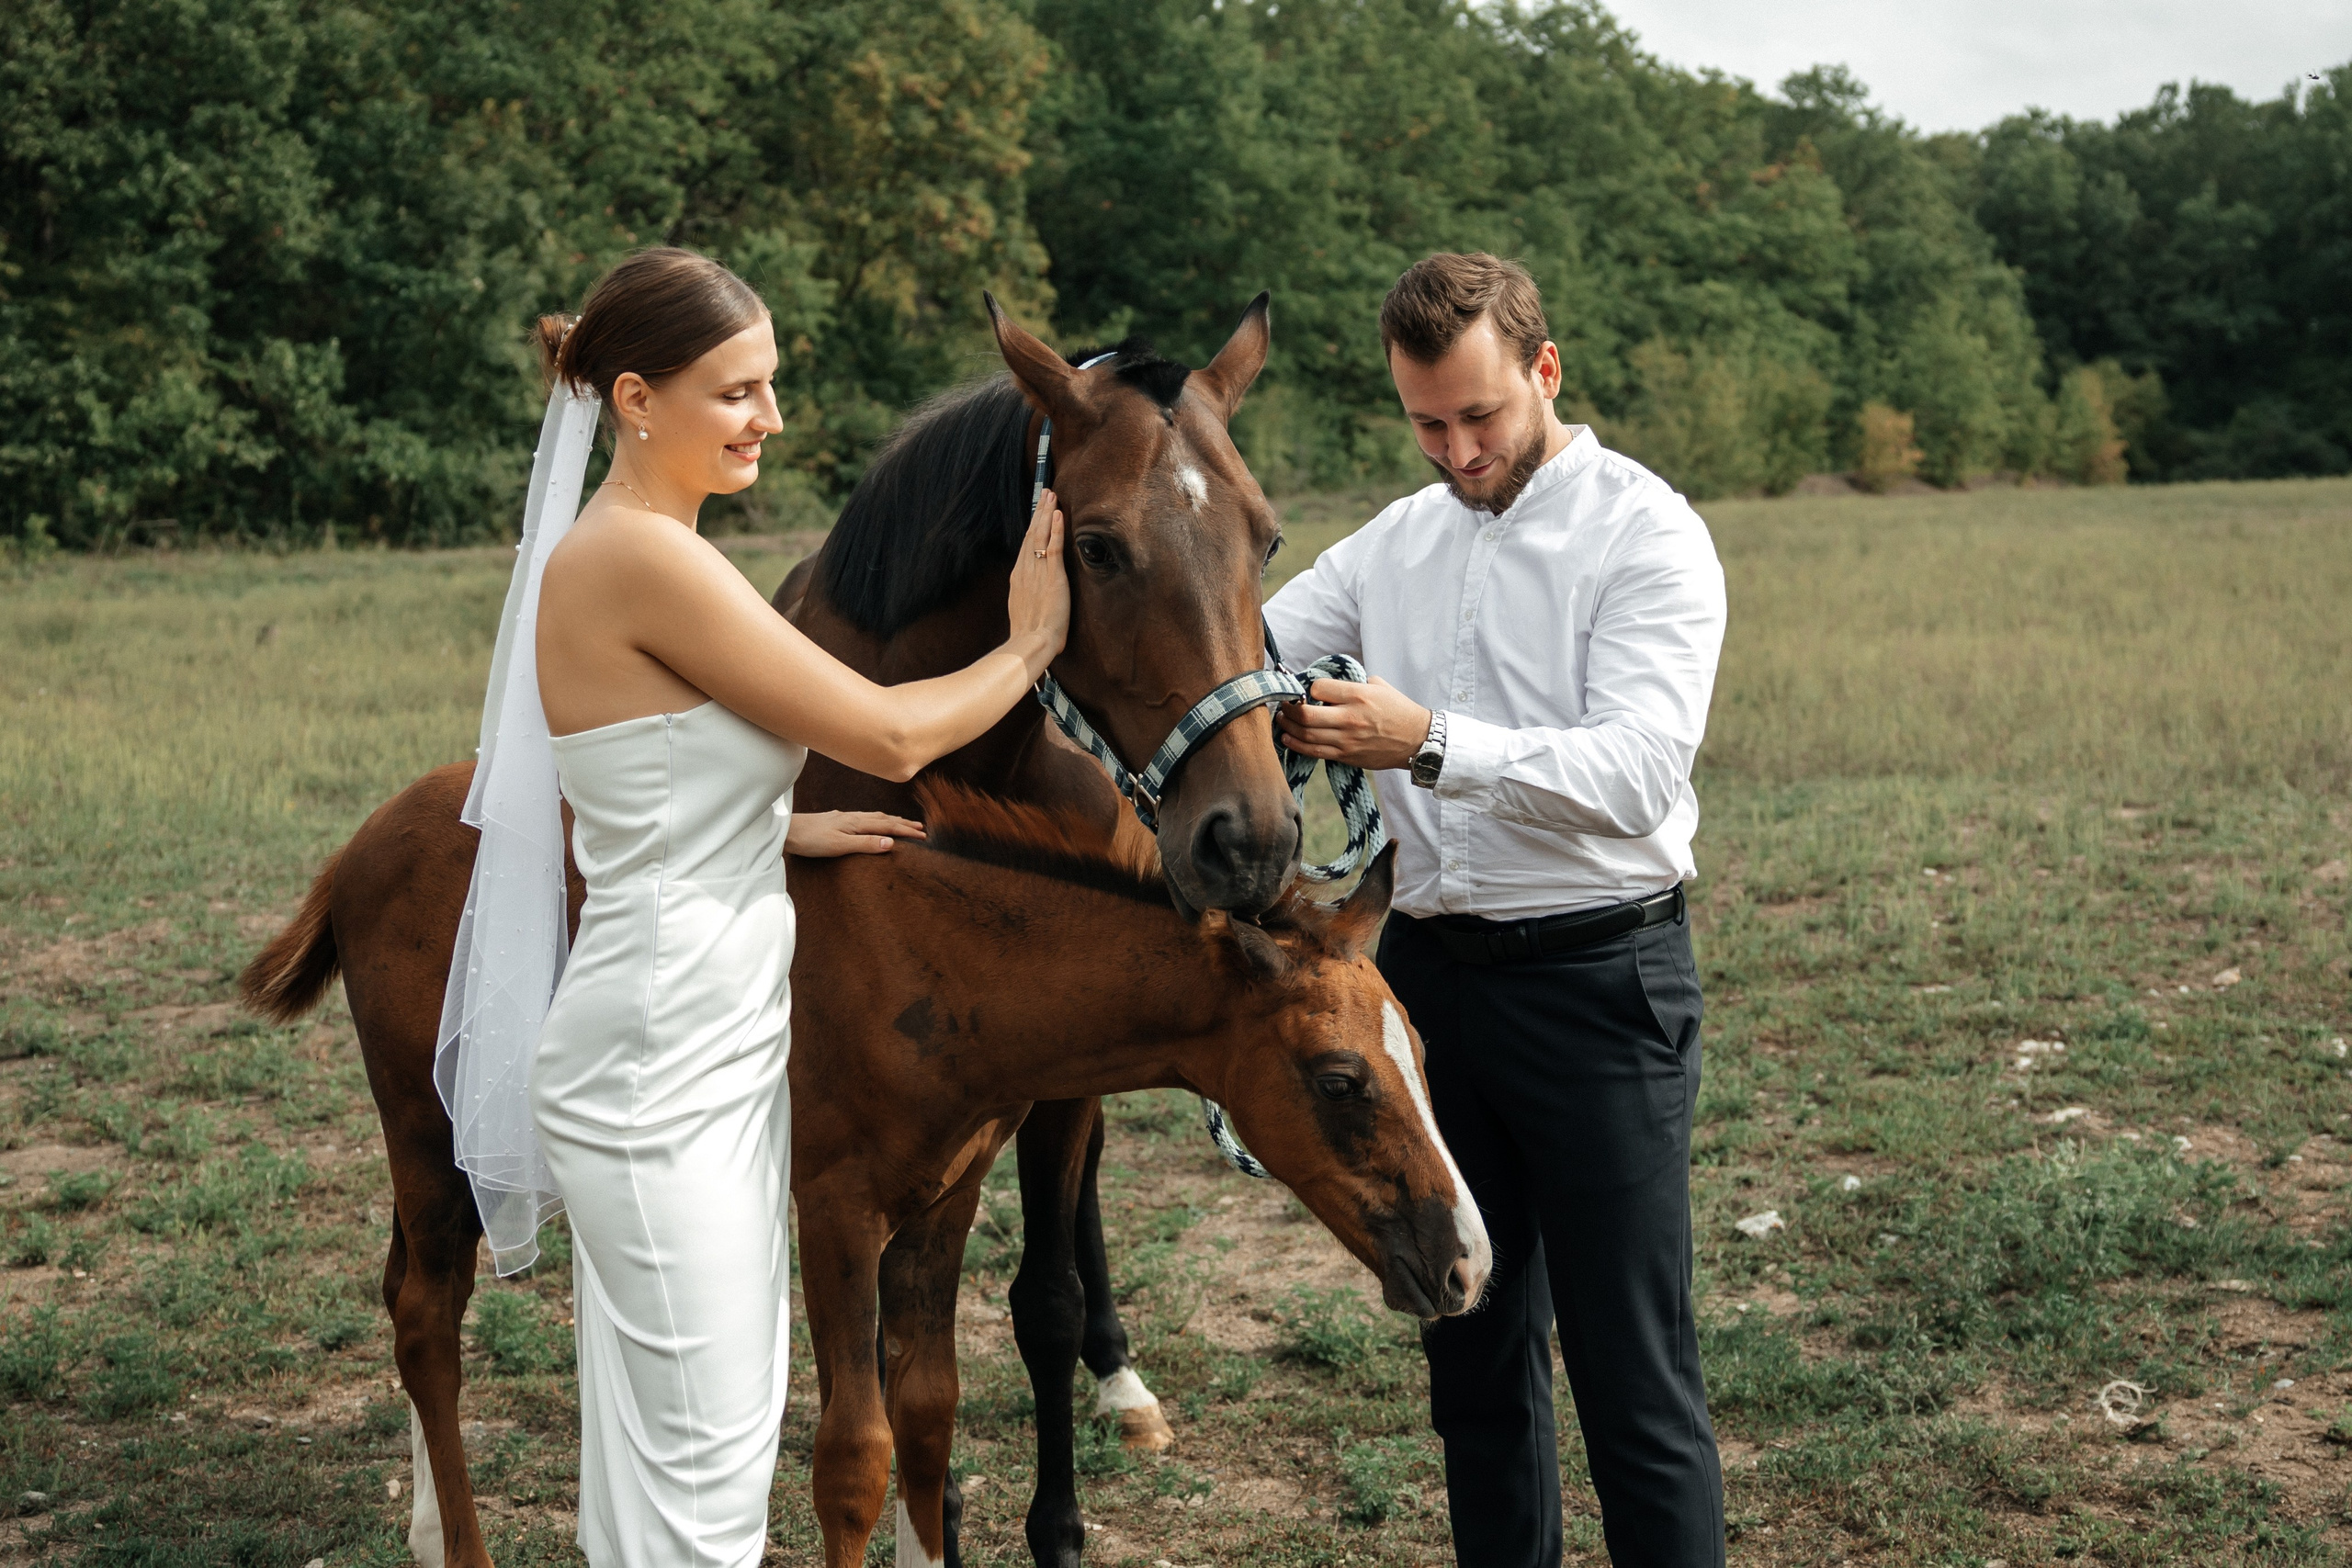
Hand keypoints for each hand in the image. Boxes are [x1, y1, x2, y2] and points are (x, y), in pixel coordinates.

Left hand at [785, 810, 926, 857]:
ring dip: (890, 819)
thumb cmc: (810, 840)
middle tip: (920, 828)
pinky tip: (869, 821)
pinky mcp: (834, 820)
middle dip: (903, 823)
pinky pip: (862, 818)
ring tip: (901, 822)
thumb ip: (865, 844)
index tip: (923, 836)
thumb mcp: (840, 846)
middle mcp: (852, 817)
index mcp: (857, 823)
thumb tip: (891, 842)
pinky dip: (874, 819)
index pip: (888, 825)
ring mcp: (843, 818)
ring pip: (873, 817)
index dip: (906, 830)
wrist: (785, 832)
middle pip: (883, 818)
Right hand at [1006, 486, 1068, 677]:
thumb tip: (1032, 598)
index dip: (1032, 527)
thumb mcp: (1025, 611)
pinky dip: (1056, 529)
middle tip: (1045, 493)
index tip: (1037, 513)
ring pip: (1041, 535)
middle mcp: (1025, 570)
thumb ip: (1028, 598)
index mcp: (1019, 578)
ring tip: (1052, 496)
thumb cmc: (1030, 636)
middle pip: (1031, 534)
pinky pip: (1054, 547)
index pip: (1026, 546)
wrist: (1031, 643)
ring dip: (1047, 513)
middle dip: (1039, 512)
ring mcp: (1037, 572)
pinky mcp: (1052, 576)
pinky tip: (1058, 514)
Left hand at [1274, 676, 1432, 770]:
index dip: (1309, 688)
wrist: (1417, 740)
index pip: (1318, 688)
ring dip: (1288, 726)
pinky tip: (1287, 737)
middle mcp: (1350, 718)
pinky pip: (1314, 751)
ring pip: (1306, 734)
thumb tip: (1328, 683)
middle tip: (1283, 704)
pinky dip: (1296, 744)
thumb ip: (1353, 682)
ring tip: (1282, 719)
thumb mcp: (1378, 685)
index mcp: (1358, 695)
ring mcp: (1347, 739)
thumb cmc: (1398, 710)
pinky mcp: (1346, 755)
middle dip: (1288, 709)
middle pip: (1305, 714)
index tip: (1308, 690)